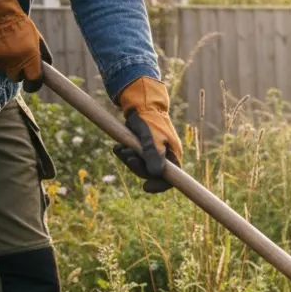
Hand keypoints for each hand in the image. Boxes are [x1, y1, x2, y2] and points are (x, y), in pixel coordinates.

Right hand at [0, 0, 45, 91]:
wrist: (0, 12)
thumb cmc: (20, 24)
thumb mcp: (37, 38)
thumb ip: (44, 54)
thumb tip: (49, 67)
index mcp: (30, 57)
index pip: (34, 81)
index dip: (33, 85)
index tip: (32, 84)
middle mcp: (14, 60)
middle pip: (16, 77)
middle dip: (18, 72)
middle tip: (17, 60)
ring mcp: (0, 59)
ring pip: (4, 70)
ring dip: (6, 63)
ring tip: (7, 48)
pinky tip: (0, 46)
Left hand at [113, 77, 182, 193]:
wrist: (140, 103)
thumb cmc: (149, 119)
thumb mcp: (151, 138)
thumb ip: (153, 155)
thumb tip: (156, 174)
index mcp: (172, 155)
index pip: (170, 178)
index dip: (159, 185)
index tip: (145, 188)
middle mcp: (164, 156)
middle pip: (150, 173)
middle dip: (136, 167)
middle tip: (127, 156)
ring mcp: (153, 152)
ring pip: (139, 165)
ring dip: (128, 159)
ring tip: (120, 148)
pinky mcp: (142, 147)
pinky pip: (132, 157)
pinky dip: (124, 154)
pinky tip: (118, 147)